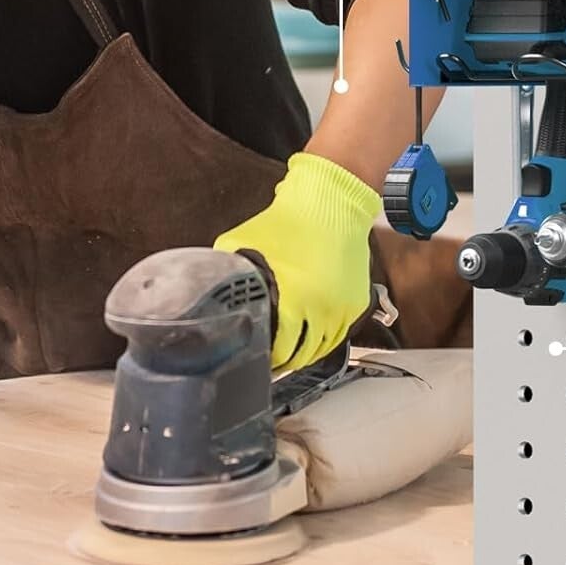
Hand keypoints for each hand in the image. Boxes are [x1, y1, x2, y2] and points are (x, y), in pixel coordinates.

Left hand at [214, 151, 378, 371]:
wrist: (330, 203)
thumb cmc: (288, 222)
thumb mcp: (245, 244)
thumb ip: (230, 272)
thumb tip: (209, 288)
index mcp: (294, 299)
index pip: (281, 351)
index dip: (267, 359)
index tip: (257, 359)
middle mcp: (322, 308)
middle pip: (302, 355)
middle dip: (285, 360)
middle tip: (270, 361)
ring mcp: (342, 307)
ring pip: (323, 349)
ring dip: (305, 353)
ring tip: (289, 353)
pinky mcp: (356, 303)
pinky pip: (340, 334)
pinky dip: (325, 340)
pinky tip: (310, 337)